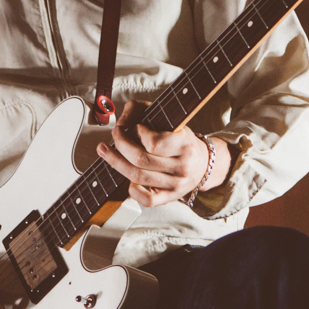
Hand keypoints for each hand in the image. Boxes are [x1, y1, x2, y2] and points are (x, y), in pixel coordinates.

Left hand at [96, 101, 230, 207]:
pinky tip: (127, 177)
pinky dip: (132, 189)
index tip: (136, 127)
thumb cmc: (180, 139)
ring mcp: (176, 185)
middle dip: (120, 145)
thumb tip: (121, 124)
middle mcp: (182, 167)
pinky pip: (146, 200)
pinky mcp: (169, 198)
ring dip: (116, 163)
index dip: (138, 133)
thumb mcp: (166, 117)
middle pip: (141, 160)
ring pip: (138, 178)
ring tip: (106, 151)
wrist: (203, 164)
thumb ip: (139, 108)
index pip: (154, 143)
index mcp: (185, 144)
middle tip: (114, 135)